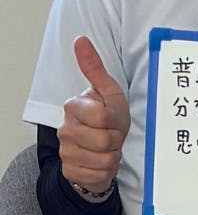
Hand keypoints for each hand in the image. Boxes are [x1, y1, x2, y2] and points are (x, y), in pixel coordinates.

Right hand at [57, 36, 129, 197]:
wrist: (103, 149)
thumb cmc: (109, 118)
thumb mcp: (109, 93)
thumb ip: (94, 68)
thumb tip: (80, 39)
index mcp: (73, 107)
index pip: (103, 116)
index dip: (116, 120)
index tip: (113, 118)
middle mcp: (64, 129)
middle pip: (104, 139)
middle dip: (116, 139)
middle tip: (114, 135)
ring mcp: (65, 151)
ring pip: (103, 159)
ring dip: (113, 155)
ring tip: (109, 148)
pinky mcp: (69, 171)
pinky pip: (98, 175)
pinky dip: (106, 171)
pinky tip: (101, 163)